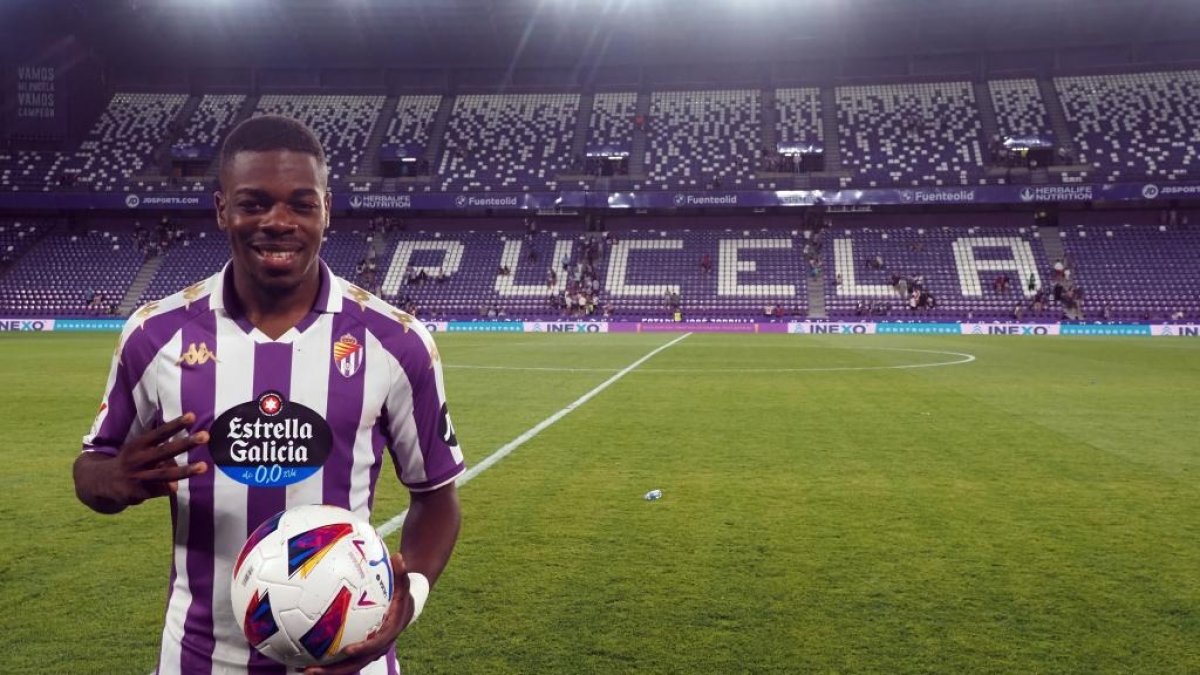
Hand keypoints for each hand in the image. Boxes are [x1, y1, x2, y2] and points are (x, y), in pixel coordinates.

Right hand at [100, 412, 208, 507]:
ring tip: (204, 466)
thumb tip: (176, 473)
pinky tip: (175, 487)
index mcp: (139, 444)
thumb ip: (162, 453)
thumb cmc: (131, 462)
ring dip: (185, 471)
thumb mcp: (140, 450)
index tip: (192, 416)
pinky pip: (158, 490)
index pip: (160, 433)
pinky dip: (167, 488)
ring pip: (164, 474)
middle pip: (165, 451)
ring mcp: (137, 476)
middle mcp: (138, 459)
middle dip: (186, 443)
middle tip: (206, 436)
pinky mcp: (136, 493)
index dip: (175, 424)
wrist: (101, 482)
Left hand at [304, 552, 413, 674]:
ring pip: (348, 666)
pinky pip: (344, 660)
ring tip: (303, 670)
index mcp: (388, 633)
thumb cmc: (401, 596)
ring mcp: (368, 652)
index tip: (348, 650)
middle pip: (357, 663)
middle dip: (336, 670)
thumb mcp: (403, 584)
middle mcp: (378, 647)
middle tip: (313, 670)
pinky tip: (306, 660)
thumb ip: (401, 573)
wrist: (406, 611)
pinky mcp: (361, 652)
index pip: (376, 644)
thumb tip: (399, 557)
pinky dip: (328, 663)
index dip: (363, 649)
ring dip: (328, 671)